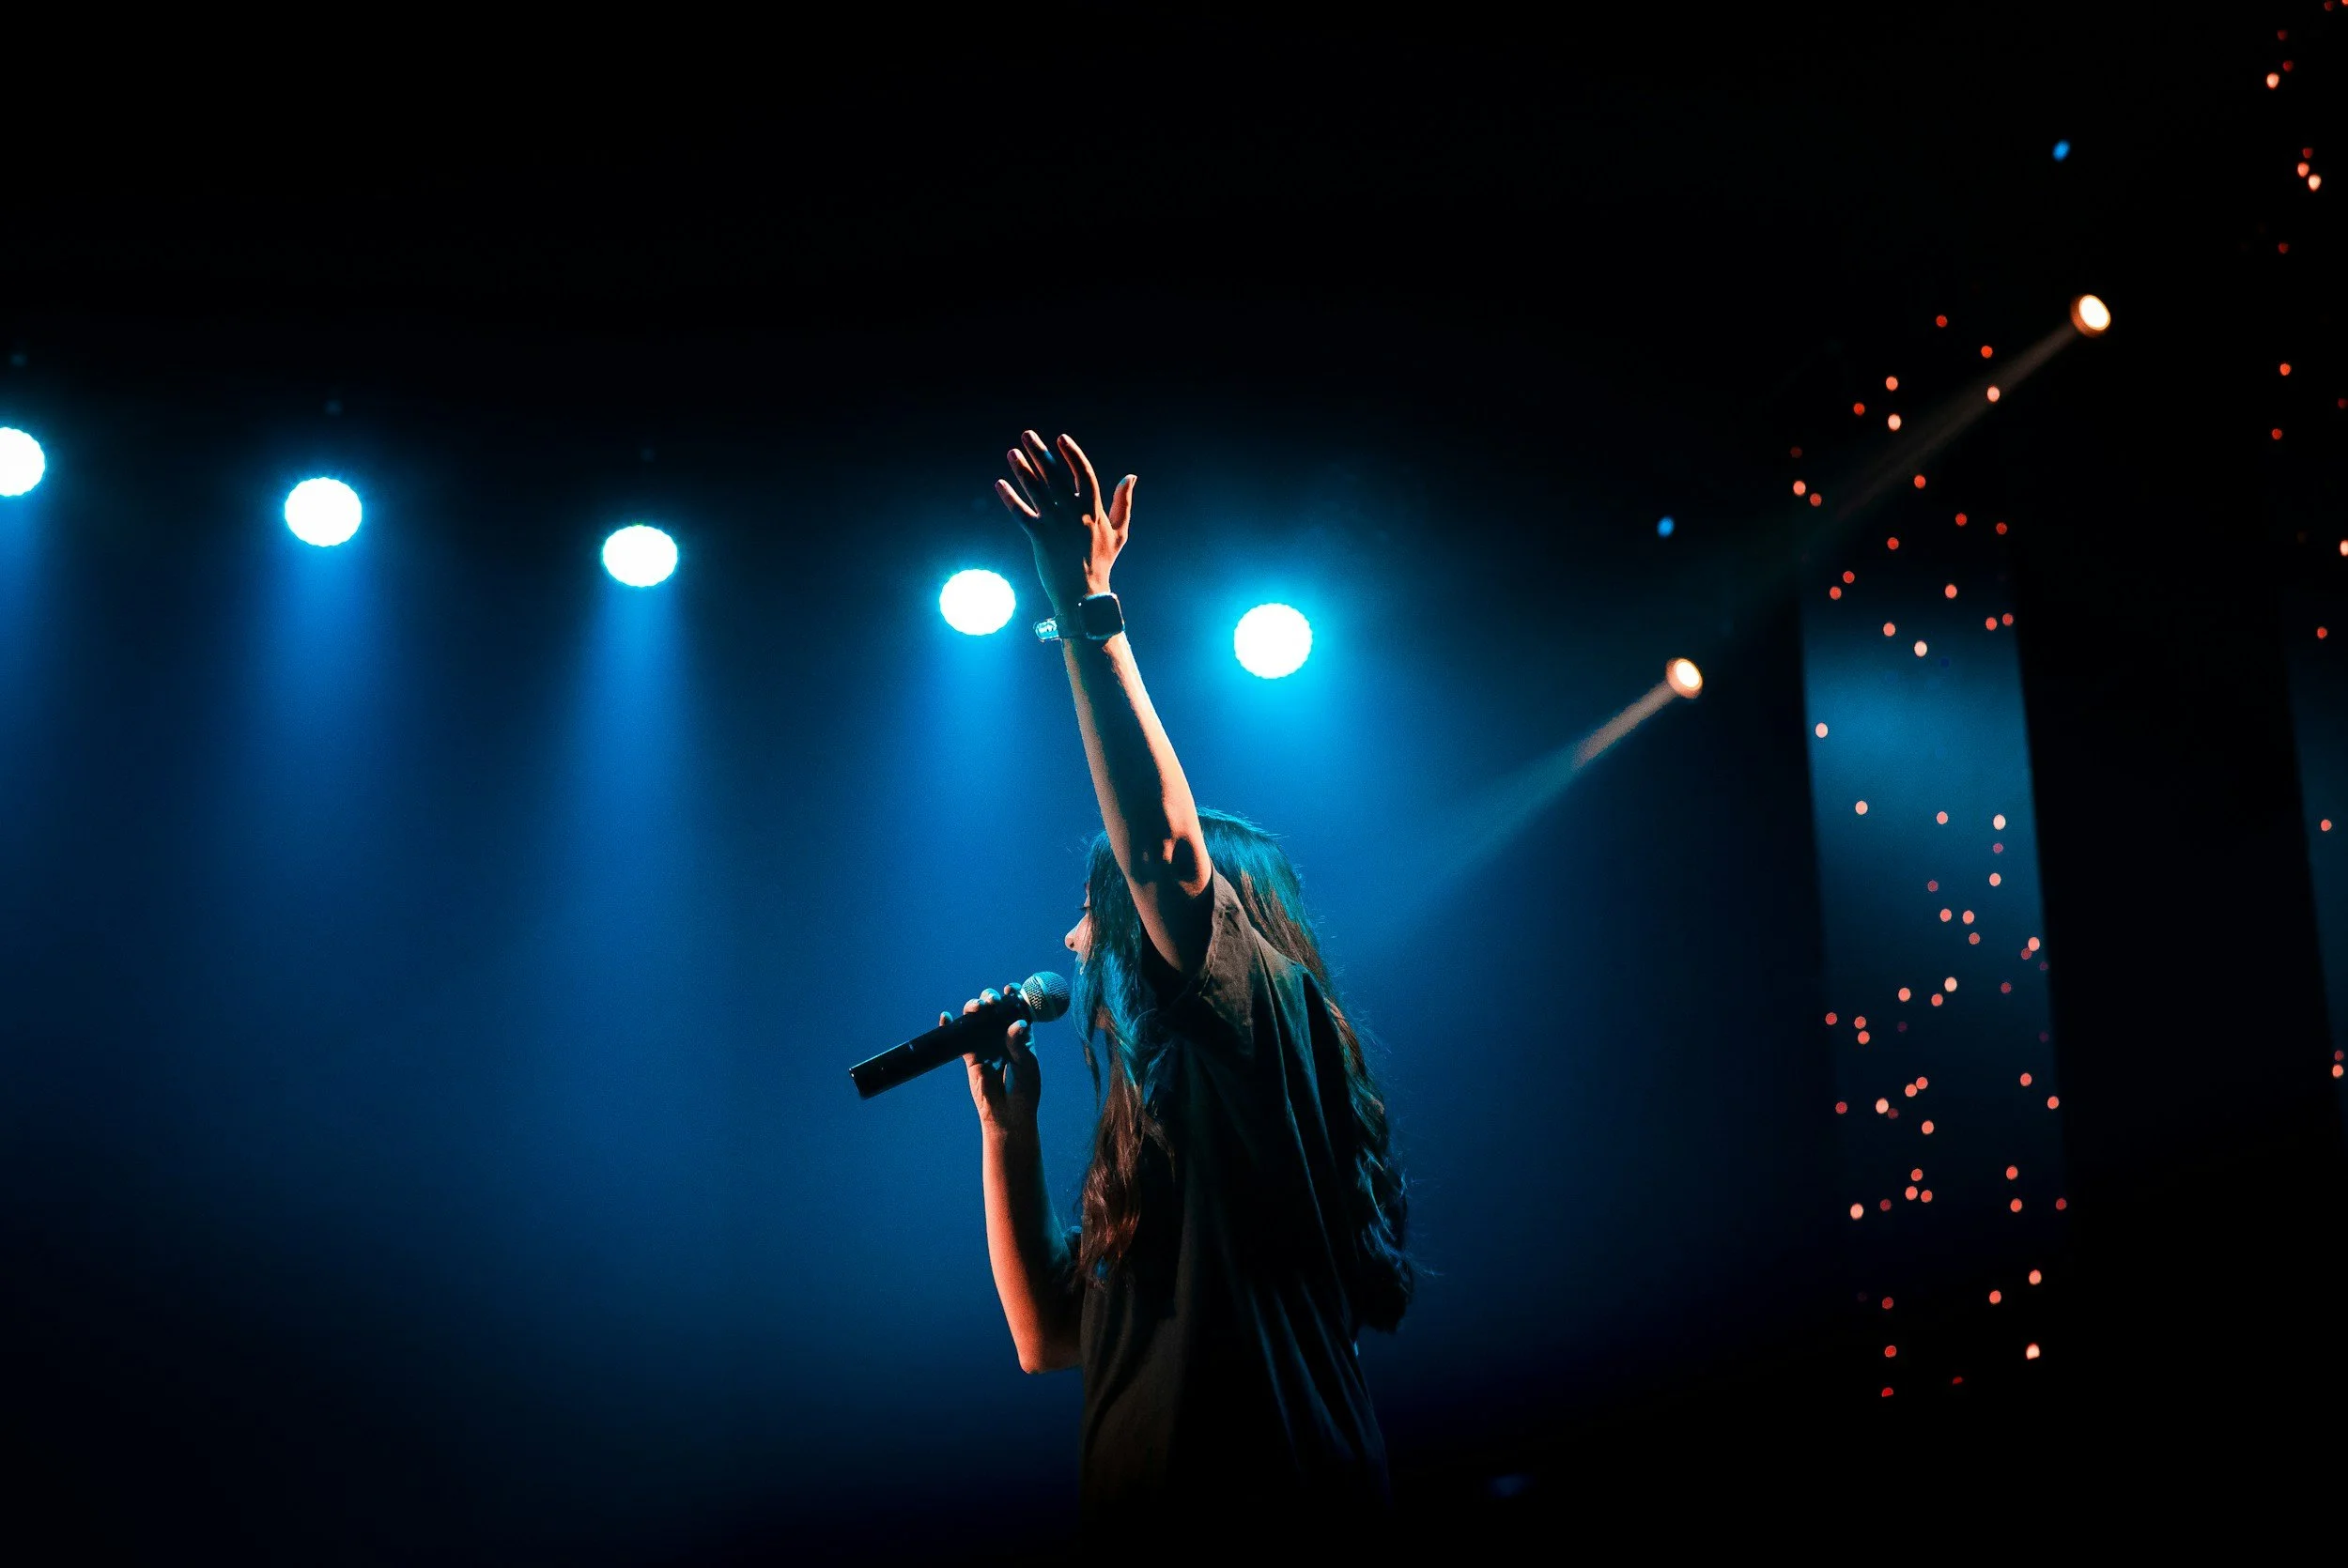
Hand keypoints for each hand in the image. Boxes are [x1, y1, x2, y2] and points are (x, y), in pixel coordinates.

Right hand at [958, 983, 1042, 1136]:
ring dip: (973, 1008)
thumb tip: (1017, 1023)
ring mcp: (985, 1044)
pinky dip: (950, 1026)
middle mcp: (1002, 1035)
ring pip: (976, 1019)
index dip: (1013, 995)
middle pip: (994, 1010)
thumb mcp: (1027, 1065)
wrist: (1008, 1114)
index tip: (1011, 988)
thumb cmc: (1024, 1089)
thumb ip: (1019, 1044)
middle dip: (991, 999)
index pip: (1017, 1009)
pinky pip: (959, 1038)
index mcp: (1021, 1034)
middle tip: (992, 1001)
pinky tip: (946, 1017)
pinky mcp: (970, 1055)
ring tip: (976, 1007)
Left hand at [995, 431, 1133, 620]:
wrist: (1085, 595)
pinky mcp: (1039, 538)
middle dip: (1040, 454)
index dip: (1072, 455)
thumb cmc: (1102, 563)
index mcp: (1093, 510)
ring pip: (1036, 491)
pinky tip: (999, 484)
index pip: (1083, 474)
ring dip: (1022, 470)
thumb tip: (1131, 476)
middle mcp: (1073, 513)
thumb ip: (1124, 502)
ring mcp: (1056, 525)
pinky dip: (1010, 499)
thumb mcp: (1120, 531)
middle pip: (1055, 476)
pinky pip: (1022, 514)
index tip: (1061, 438)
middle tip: (1027, 435)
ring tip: (1013, 453)